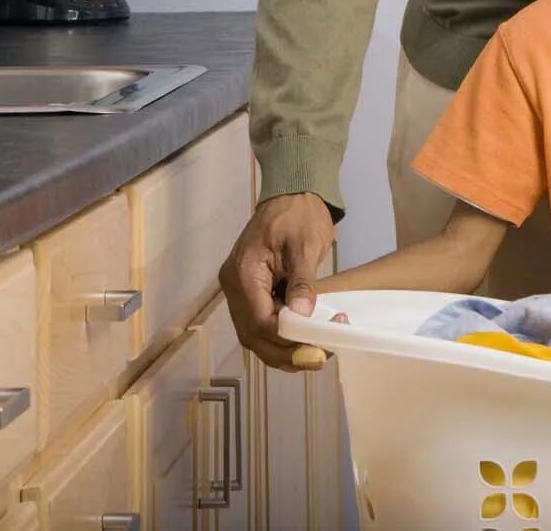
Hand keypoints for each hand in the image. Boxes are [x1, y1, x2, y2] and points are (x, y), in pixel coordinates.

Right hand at [219, 192, 334, 370]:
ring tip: (313, 354)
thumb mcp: (305, 244)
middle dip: (284, 352)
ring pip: (254, 333)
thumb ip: (301, 282)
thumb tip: (302, 316)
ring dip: (281, 349)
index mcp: (244, 272)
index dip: (285, 339)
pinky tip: (302, 340)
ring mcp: (239, 289)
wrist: (292, 191)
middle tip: (317, 358)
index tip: (316, 346)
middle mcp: (234, 285)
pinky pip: (259, 321)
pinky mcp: (250, 290)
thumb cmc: (300, 213)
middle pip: (253, 334)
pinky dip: (278, 335)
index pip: (259, 320)